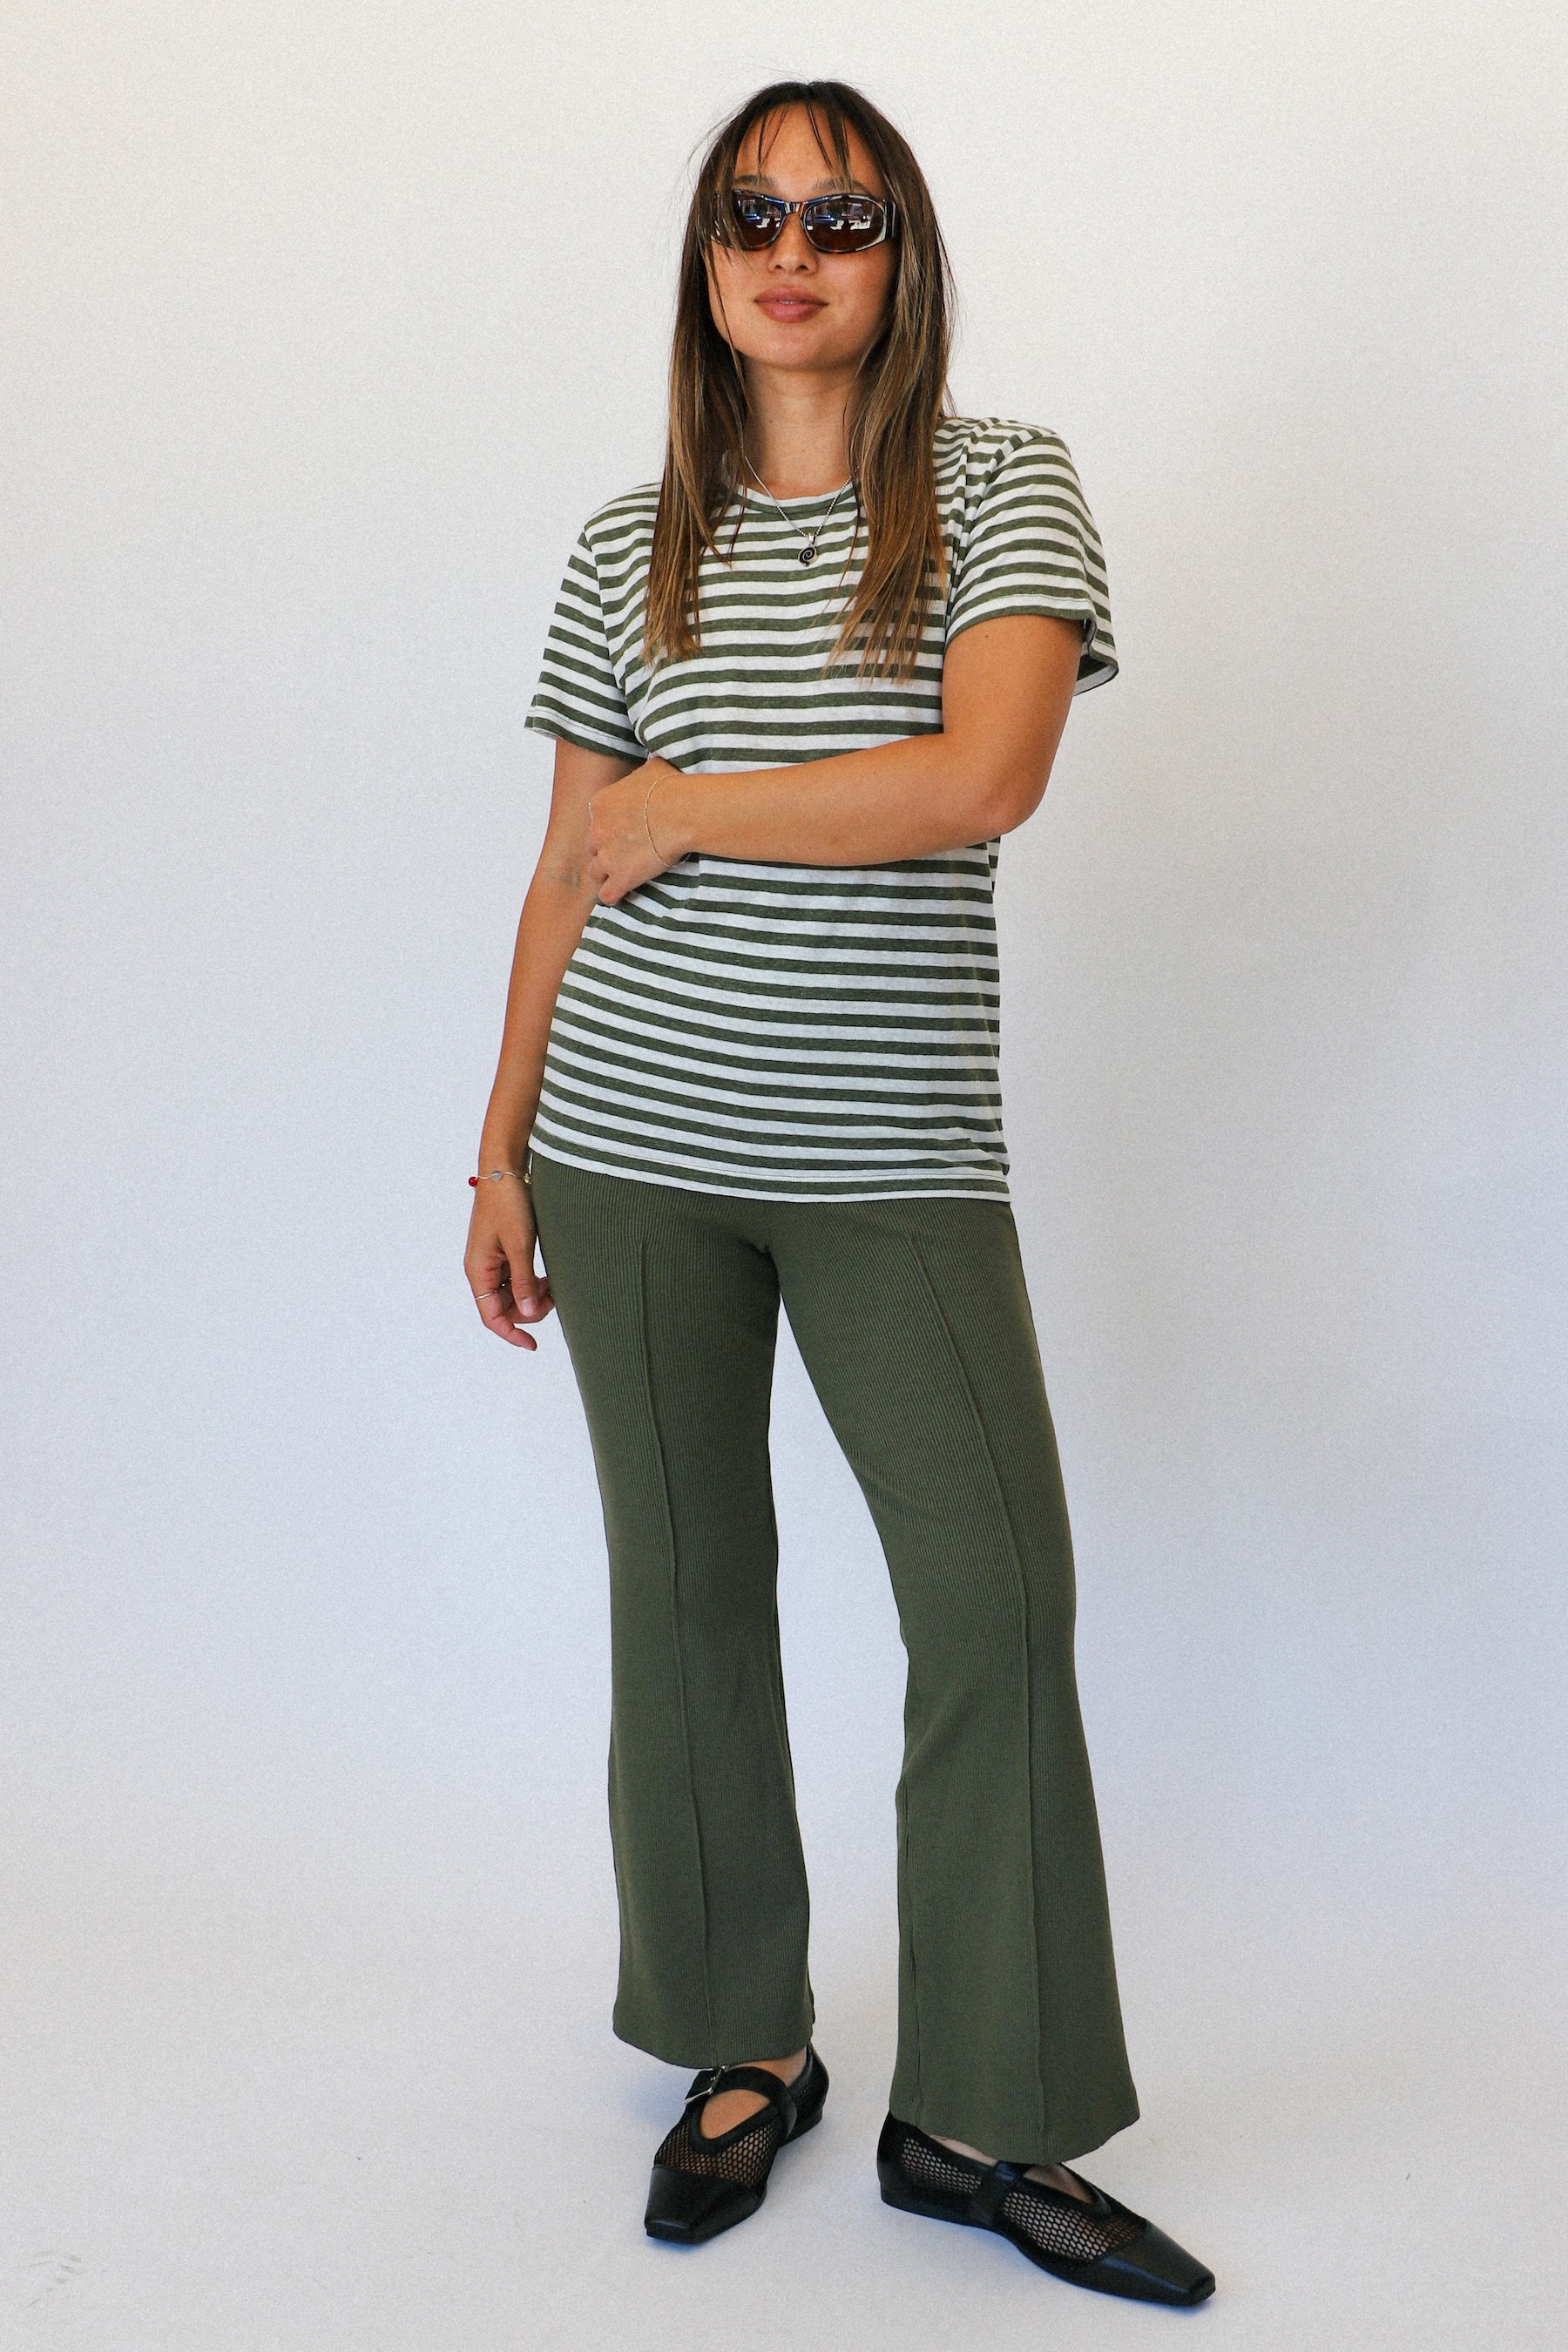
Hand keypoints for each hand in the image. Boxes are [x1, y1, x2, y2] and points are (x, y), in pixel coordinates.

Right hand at [464, 1176, 554, 1350]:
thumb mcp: (520, 1244)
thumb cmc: (508, 1203)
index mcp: (478, 1271)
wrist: (506, 1170)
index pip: (491, 1317)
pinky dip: (533, 1283)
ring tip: (554, 1285)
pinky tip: (549, 1277)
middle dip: (528, 1310)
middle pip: (503, 1308)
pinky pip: (517, 1279)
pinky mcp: (504, 1252)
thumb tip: (527, 1313)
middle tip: (555, 1297)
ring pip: (513, 1295)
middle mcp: (482, 1270)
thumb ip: (524, 1280)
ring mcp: (493, 1262)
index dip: (511, 1334)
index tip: (532, 1345)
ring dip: (533, 1296)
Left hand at [586, 757, 684, 904]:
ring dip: (608, 873)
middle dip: (608, 848)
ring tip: (625, 874)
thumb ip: (642, 773)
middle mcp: (598, 830)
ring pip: (595, 871)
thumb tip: (652, 768)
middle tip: (630, 850)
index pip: (598, 818)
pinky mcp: (621, 878)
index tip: (628, 828)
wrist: (682, 811)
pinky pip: (607, 895)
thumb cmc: (671, 786)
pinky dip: (614, 895)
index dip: (612, 825)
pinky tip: (625, 893)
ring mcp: (607, 856)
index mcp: (601, 803)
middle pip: (594, 844)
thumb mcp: (653, 766)